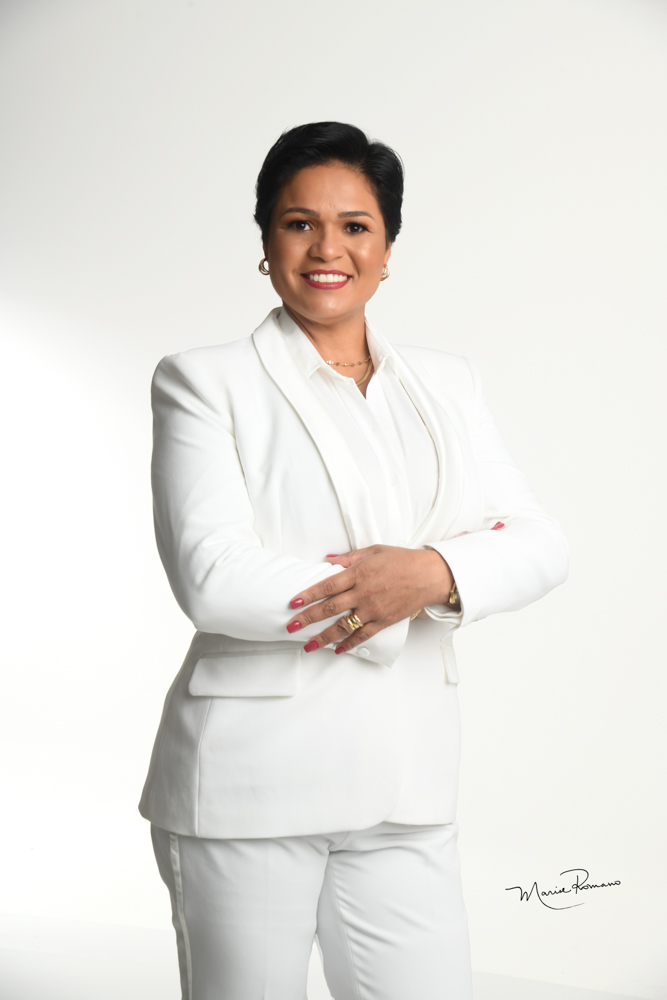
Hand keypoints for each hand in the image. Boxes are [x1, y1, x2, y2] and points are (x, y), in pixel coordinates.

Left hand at [286, 545, 454, 653]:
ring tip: (307, 646)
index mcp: (359, 573)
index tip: (294, 603)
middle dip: (308, 618)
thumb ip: (348, 557)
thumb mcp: (374, 550)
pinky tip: (337, 650)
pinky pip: (363, 636)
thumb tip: (327, 559)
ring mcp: (373, 609)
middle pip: (330, 608)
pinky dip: (349, 644)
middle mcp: (364, 593)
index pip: (327, 585)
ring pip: (343, 626)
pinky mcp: (384, 621)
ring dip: (323, 637)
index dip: (309, 595)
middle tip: (291, 626)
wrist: (430, 575)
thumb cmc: (402, 560)